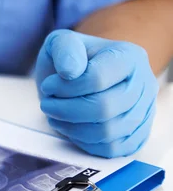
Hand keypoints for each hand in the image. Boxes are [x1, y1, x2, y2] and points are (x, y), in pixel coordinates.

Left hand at [35, 29, 157, 157]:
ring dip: (71, 127)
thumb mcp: (61, 42)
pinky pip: (110, 149)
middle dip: (65, 110)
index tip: (48, 85)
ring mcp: (143, 112)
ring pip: (107, 132)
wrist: (87, 75)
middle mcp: (143, 85)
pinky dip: (84, 142)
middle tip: (47, 104)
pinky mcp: (136, 135)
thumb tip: (70, 71)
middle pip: (104, 108)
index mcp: (129, 57)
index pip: (97, 78)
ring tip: (56, 115)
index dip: (65, 87)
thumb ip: (64, 49)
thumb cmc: (73, 59)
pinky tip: (71, 127)